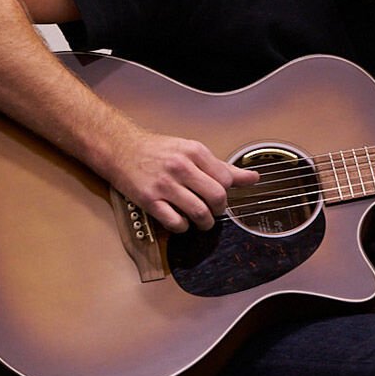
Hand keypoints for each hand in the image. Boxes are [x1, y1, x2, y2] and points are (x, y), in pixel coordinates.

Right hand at [107, 130, 259, 232]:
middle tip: (213, 211)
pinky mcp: (149, 200)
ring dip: (204, 222)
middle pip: (216, 197)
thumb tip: (253, 177)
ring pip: (198, 212)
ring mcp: (164, 184)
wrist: (121, 149)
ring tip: (201, 220)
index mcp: (195, 152)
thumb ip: (223, 167)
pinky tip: (180, 220)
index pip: (227, 180)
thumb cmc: (158, 151)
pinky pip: (175, 222)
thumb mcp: (192, 151)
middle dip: (219, 210)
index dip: (227, 192)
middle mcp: (181, 167)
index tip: (219, 195)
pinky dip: (182, 227)